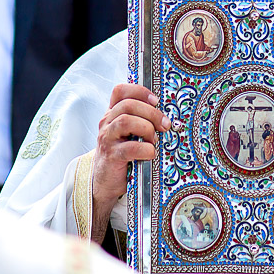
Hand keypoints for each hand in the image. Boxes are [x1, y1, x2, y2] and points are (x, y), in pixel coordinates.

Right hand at [90, 84, 169, 241]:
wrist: (105, 182)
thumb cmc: (123, 155)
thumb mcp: (129, 134)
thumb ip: (140, 121)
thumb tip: (169, 116)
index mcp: (112, 114)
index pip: (120, 91)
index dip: (139, 91)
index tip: (156, 100)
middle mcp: (107, 123)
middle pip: (127, 105)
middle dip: (151, 113)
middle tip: (165, 125)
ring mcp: (107, 139)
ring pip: (126, 121)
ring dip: (147, 128)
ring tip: (155, 140)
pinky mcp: (111, 156)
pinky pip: (130, 148)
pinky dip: (146, 149)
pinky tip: (151, 154)